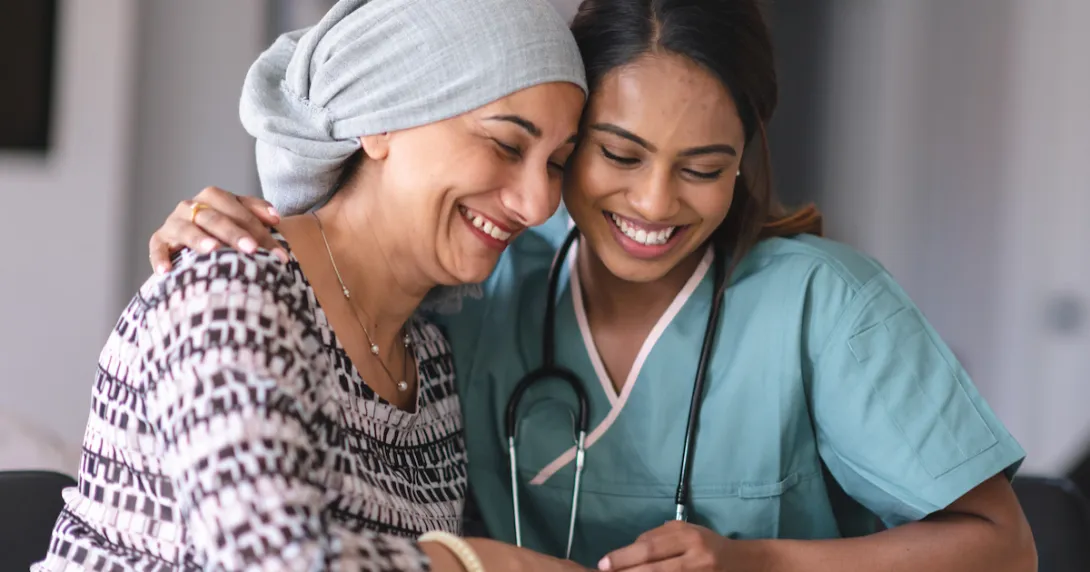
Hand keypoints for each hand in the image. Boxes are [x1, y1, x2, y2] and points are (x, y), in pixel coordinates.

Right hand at [149, 186, 287, 273]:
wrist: (199, 245)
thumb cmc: (228, 232)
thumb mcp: (244, 220)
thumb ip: (259, 214)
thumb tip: (275, 219)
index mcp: (215, 197)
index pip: (239, 211)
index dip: (260, 230)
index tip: (279, 253)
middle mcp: (192, 206)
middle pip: (215, 217)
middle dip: (235, 233)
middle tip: (252, 249)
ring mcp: (174, 222)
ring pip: (187, 229)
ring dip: (200, 239)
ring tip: (213, 249)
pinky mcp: (160, 240)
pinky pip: (157, 247)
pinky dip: (160, 258)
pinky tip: (166, 271)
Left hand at [599, 521, 735, 571]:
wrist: (745, 563)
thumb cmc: (710, 545)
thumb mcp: (687, 532)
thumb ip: (659, 537)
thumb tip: (629, 549)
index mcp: (688, 536)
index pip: (649, 547)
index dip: (624, 556)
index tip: (603, 563)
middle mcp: (695, 556)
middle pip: (653, 567)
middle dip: (626, 571)